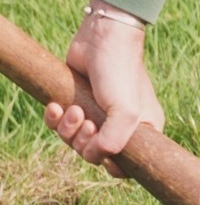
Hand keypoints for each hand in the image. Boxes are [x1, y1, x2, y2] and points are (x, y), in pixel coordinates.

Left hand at [43, 1, 164, 177]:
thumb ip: (113, 143)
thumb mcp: (126, 114)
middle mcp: (118, 127)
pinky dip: (54, 119)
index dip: (111, 165)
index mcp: (140, 133)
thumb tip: (95, 156)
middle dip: (85, 143)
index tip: (105, 152)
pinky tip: (56, 106)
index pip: (125, 168)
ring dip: (69, 130)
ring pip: (74, 140)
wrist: (102, 37)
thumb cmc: (121, 74)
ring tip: (74, 110)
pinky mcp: (74, 102)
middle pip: (94, 155)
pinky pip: (58, 124)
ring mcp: (95, 115)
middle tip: (89, 123)